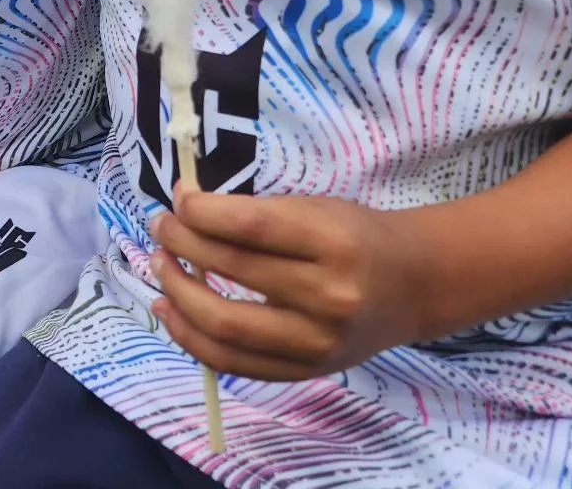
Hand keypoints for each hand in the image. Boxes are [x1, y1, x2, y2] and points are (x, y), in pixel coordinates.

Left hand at [148, 184, 419, 380]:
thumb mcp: (313, 208)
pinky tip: (169, 310)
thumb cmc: (354, 235)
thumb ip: (253, 211)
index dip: (202, 212)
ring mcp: (317, 343)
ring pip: (225, 327)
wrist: (412, 286)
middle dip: (182, 245)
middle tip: (160, 227)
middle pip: (233, 272)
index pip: (251, 227)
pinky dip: (191, 338)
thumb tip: (184, 203)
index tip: (178, 199)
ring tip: (159, 266)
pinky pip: (234, 363)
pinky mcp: (306, 371)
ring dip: (177, 293)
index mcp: (332, 243)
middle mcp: (328, 297)